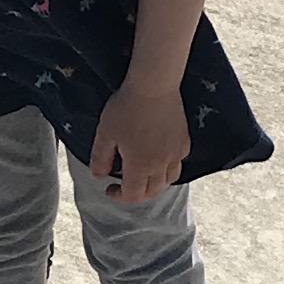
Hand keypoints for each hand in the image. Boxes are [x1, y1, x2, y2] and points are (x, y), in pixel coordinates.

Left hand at [90, 76, 189, 202]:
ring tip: (144, 175)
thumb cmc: (126, 109)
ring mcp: (176, 153)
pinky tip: (161, 156)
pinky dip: (169, 166)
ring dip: (156, 183)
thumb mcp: (105, 133)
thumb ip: (100, 158)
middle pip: (153, 192)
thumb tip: (99, 175)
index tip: (109, 188)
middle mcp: (161, 165)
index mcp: (140, 167)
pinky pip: (179, 161)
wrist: (154, 86)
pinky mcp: (184, 140)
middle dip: (137, 194)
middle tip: (125, 185)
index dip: (119, 196)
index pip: (133, 195)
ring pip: (169, 179)